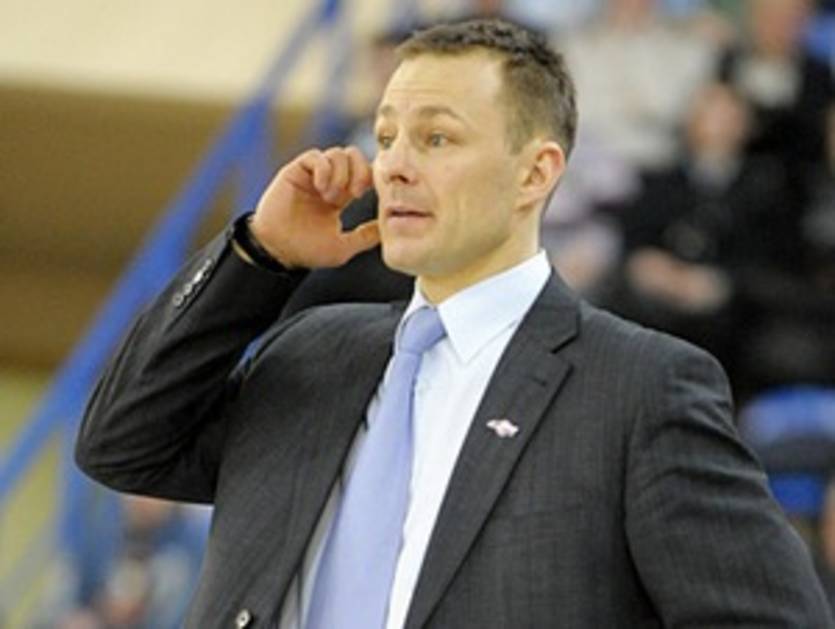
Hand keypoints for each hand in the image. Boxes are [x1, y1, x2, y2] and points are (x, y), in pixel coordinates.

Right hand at [249, 146, 379, 268]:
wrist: (276, 251)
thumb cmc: (306, 251)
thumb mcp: (343, 247)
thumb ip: (365, 237)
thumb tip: (386, 228)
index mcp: (341, 196)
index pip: (363, 173)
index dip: (371, 178)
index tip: (369, 197)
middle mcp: (328, 181)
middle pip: (354, 156)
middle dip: (360, 170)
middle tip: (355, 193)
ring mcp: (312, 175)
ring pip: (337, 153)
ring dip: (341, 173)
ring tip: (332, 197)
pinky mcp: (295, 171)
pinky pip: (315, 156)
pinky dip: (324, 169)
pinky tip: (321, 189)